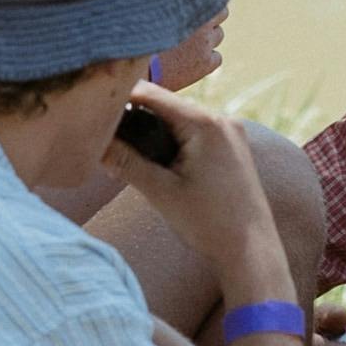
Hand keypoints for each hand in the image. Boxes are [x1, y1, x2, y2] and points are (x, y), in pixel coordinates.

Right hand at [114, 80, 287, 300]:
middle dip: (135, 121)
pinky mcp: (233, 147)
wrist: (252, 250)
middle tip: (107, 144)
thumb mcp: (160, 192)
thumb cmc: (209, 223)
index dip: (120, 98)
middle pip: (165, 105)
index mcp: (205, 123)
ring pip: (179, 120)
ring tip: (127, 159)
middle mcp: (222, 119)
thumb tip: (94, 143)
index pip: (151, 94)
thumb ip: (125, 162)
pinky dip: (173, 142)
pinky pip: (194, 133)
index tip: (94, 110)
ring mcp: (231, 132)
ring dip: (153, 134)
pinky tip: (156, 165)